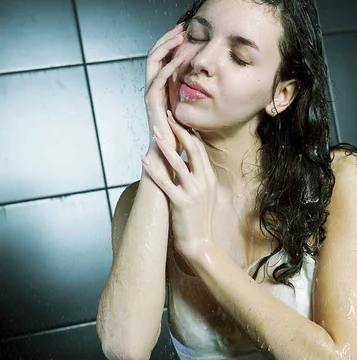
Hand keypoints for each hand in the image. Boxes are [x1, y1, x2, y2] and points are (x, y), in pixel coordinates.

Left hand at [142, 111, 216, 261]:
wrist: (199, 243)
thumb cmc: (198, 219)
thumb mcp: (205, 194)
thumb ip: (199, 177)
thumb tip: (188, 162)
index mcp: (209, 178)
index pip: (199, 149)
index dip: (188, 132)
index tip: (178, 119)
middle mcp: (203, 182)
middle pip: (192, 150)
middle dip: (179, 131)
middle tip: (167, 116)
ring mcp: (193, 192)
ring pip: (179, 163)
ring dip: (166, 147)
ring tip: (155, 133)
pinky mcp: (181, 203)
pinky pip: (165, 182)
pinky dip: (154, 170)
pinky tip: (144, 160)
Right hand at [145, 24, 185, 153]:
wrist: (168, 153)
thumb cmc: (180, 133)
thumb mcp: (187, 106)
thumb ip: (190, 92)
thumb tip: (204, 80)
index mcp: (159, 86)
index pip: (161, 57)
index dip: (171, 42)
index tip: (186, 31)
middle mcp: (152, 86)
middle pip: (154, 54)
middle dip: (168, 38)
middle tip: (183, 27)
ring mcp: (150, 93)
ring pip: (153, 61)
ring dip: (166, 47)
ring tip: (181, 37)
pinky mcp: (152, 102)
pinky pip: (158, 80)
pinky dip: (168, 68)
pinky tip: (180, 60)